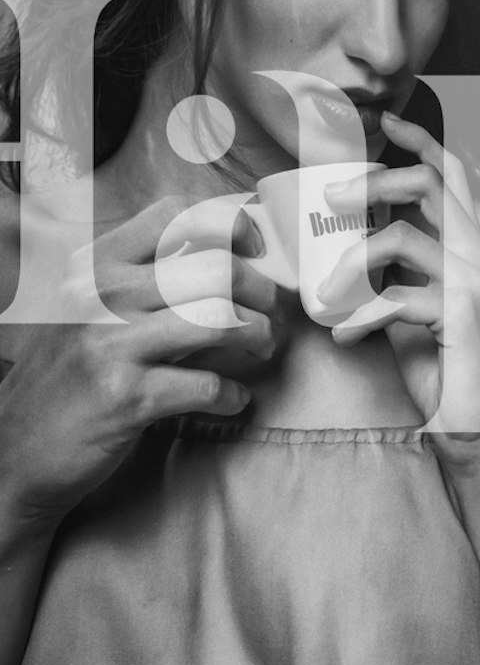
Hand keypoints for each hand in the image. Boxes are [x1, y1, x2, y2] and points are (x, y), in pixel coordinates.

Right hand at [0, 198, 279, 530]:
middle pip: (215, 268)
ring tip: (261, 349)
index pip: (175, 215)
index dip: (230, 226)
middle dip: (261, 291)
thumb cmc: (71, 374)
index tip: (254, 251)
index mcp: (94, 265)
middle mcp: (99, 296)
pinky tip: (232, 398)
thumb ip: (146, 279)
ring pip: (220, 320)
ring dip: (258, 335)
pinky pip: (208, 384)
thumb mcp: (92, 310)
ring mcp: (109, 346)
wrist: (19, 450)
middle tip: (269, 314)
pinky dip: (233, 393)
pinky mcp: (125, 398)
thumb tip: (235, 255)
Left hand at [323, 113, 479, 468]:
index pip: (452, 173)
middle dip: (372, 180)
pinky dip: (358, 319)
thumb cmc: (437, 364)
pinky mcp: (463, 312)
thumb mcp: (405, 302)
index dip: (419, 140)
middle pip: (428, 182)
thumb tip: (341, 238)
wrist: (471, 424)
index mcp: (469, 243)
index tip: (384, 120)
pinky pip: (395, 296)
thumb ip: (389, 267)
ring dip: (348, 265)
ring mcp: (477, 279)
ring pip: (399, 237)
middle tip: (328, 198)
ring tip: (327, 297)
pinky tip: (346, 340)